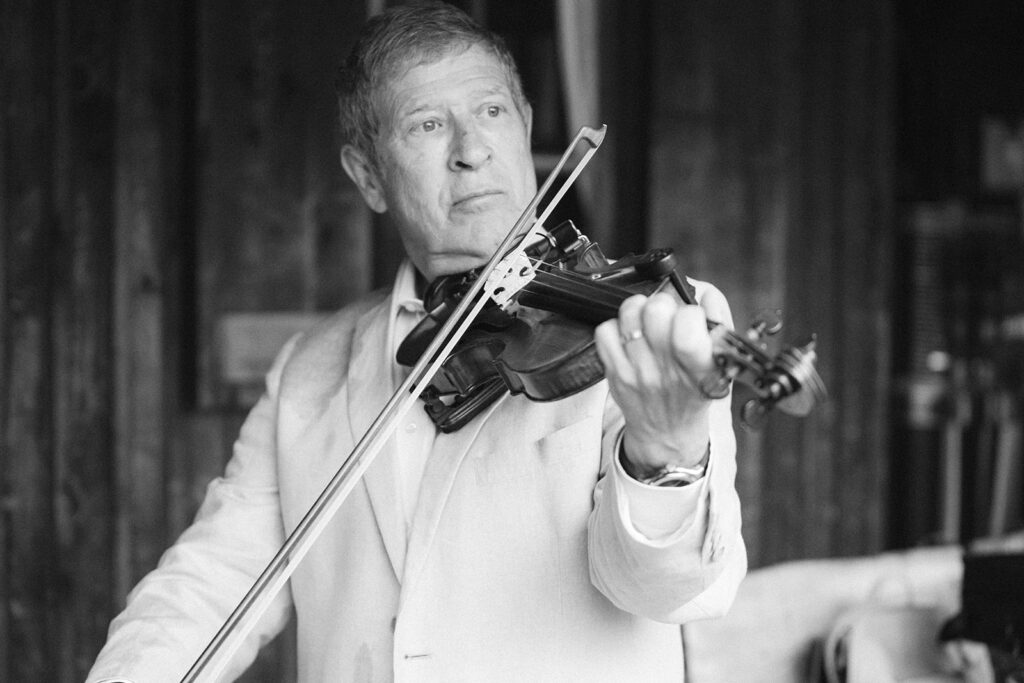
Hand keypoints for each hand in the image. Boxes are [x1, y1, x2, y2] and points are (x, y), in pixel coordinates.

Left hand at [594, 288, 729, 474]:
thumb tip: (703, 294)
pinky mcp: (614, 371)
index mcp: (699, 367)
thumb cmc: (695, 392)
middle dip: (663, 304)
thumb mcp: (721, 363)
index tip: (692, 318)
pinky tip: (630, 338)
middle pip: (655, 310)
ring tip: (647, 323)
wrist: (667, 433)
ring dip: (639, 311)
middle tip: (667, 317)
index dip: (690, 311)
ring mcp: (636, 371)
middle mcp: (665, 370)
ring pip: (629, 314)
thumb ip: (718, 322)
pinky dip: (616, 327)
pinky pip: (606, 330)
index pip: (688, 323)